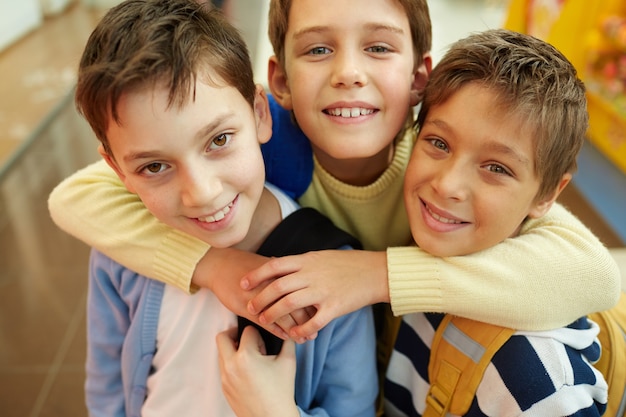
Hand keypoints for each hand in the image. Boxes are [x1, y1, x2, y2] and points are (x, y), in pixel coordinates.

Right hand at [194, 247, 314, 339]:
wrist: (220, 266)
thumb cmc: (245, 265)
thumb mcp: (267, 265)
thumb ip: (283, 272)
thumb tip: (299, 274)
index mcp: (280, 273)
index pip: (303, 291)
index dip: (313, 306)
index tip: (321, 316)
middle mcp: (273, 285)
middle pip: (297, 306)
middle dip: (307, 322)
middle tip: (315, 333)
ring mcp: (261, 297)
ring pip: (284, 316)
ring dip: (295, 330)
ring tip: (303, 339)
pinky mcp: (248, 307)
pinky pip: (267, 322)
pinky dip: (279, 331)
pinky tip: (287, 337)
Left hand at [216, 327, 298, 416]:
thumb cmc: (281, 392)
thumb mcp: (288, 361)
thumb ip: (286, 340)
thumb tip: (285, 331)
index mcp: (246, 357)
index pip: (247, 331)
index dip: (258, 334)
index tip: (264, 343)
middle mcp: (231, 366)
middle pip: (223, 337)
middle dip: (235, 334)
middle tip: (248, 340)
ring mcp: (225, 378)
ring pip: (221, 353)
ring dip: (233, 350)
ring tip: (251, 358)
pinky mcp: (224, 387)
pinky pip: (223, 367)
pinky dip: (232, 363)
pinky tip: (248, 371)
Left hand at [242, 250, 387, 339]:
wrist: (374, 272)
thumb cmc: (347, 264)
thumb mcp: (320, 257)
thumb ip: (300, 263)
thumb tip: (279, 265)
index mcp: (307, 260)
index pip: (275, 266)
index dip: (256, 275)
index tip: (243, 283)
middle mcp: (311, 274)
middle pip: (277, 287)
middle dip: (260, 298)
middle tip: (249, 307)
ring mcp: (322, 290)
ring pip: (289, 304)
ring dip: (273, 314)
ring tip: (264, 321)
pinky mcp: (334, 307)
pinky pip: (312, 321)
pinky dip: (299, 329)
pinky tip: (292, 334)